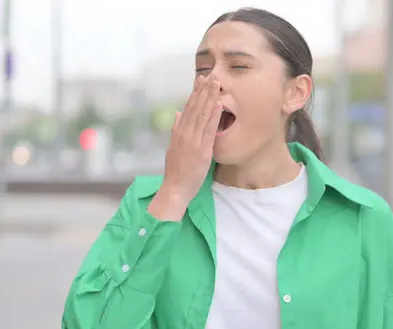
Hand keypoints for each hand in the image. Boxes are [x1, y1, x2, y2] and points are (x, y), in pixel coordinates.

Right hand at [148, 75, 221, 219]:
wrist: (175, 188)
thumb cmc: (176, 171)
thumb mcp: (173, 147)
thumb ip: (176, 130)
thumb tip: (178, 114)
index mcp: (179, 132)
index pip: (188, 108)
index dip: (195, 93)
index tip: (200, 80)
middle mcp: (185, 133)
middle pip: (195, 107)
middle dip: (203, 91)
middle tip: (211, 75)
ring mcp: (193, 141)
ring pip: (202, 115)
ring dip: (209, 98)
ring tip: (216, 84)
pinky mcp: (202, 150)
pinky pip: (209, 130)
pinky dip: (214, 116)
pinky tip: (219, 105)